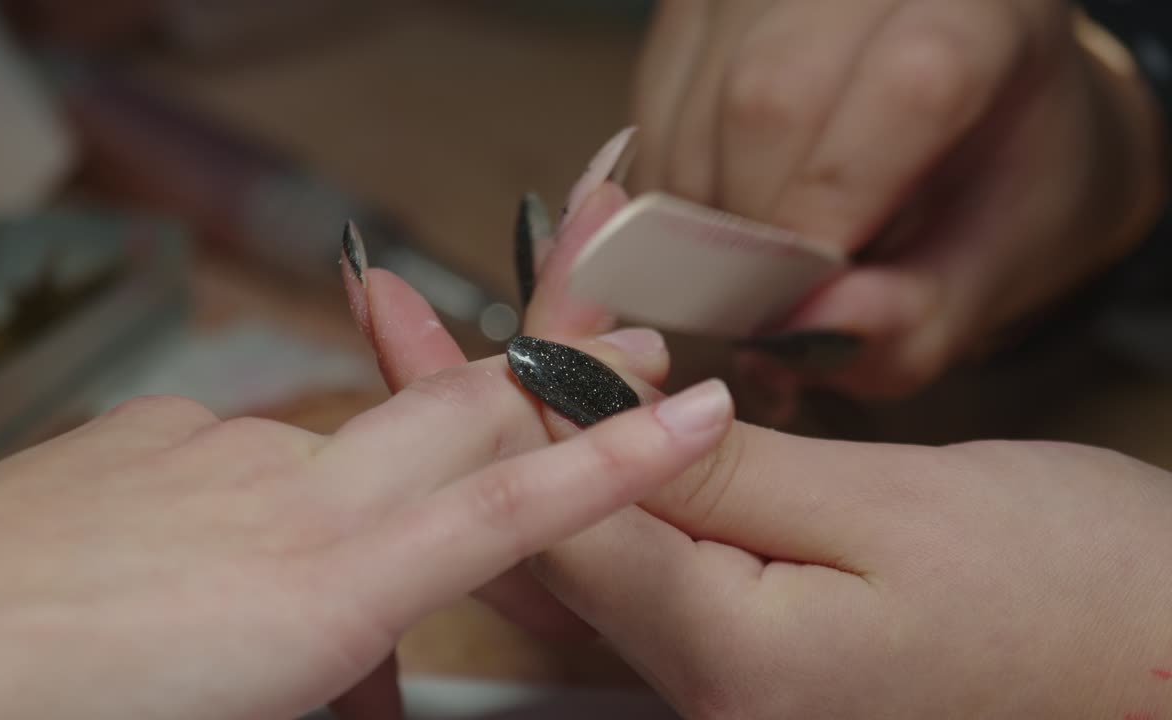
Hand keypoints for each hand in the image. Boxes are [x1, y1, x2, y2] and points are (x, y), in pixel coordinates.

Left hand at [0, 357, 730, 718]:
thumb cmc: (75, 711)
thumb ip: (342, 682)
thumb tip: (367, 678)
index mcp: (329, 584)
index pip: (515, 506)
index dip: (621, 456)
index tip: (700, 403)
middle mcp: (291, 490)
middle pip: (457, 413)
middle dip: (537, 397)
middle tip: (597, 383)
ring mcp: (219, 444)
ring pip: (339, 457)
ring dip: (351, 515)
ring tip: (278, 602)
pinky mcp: (152, 427)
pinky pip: (243, 454)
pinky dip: (252, 503)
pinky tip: (184, 560)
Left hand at [370, 259, 1171, 717]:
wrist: (1158, 668)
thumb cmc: (1071, 593)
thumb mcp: (896, 509)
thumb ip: (725, 469)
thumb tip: (596, 407)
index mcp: (729, 662)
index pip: (557, 517)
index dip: (487, 404)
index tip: (423, 318)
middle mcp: (702, 693)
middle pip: (538, 542)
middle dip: (466, 419)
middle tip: (397, 320)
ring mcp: (716, 687)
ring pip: (571, 557)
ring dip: (515, 447)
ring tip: (449, 353)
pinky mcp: (739, 660)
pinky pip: (629, 573)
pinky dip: (582, 489)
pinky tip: (552, 432)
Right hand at [626, 0, 1166, 399]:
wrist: (978, 103)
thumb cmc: (997, 184)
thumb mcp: (994, 266)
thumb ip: (915, 321)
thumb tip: (800, 334)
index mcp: (986, 10)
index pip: (905, 87)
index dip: (834, 214)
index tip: (804, 301)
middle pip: (767, 96)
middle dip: (753, 231)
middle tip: (769, 297)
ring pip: (692, 110)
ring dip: (702, 221)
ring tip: (757, 253)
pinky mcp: (693, 1)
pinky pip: (648, 112)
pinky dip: (671, 188)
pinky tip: (726, 204)